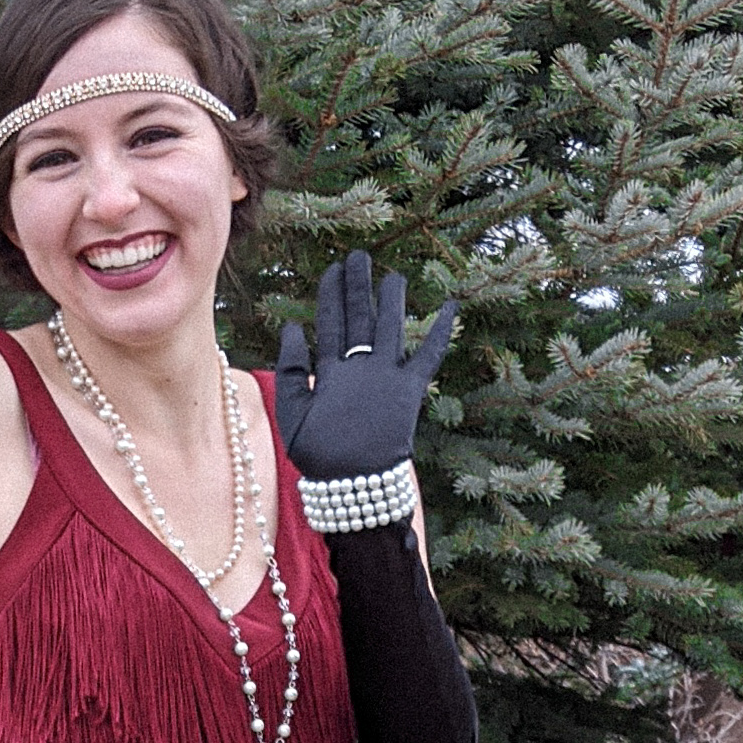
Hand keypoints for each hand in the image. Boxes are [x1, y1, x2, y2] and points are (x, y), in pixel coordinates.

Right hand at [274, 249, 453, 481]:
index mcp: (330, 373)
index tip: (331, 271)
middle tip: (358, 257)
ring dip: (391, 298)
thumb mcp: (292, 415)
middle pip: (359, 317)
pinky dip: (441, 331)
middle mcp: (361, 367)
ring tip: (392, 275)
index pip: (329, 324)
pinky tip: (450, 306)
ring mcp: (388, 376)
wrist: (358, 484)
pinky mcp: (412, 390)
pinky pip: (430, 355)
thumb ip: (292, 370)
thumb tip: (291, 328)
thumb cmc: (320, 457)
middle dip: (358, 285)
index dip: (330, 296)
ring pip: (390, 326)